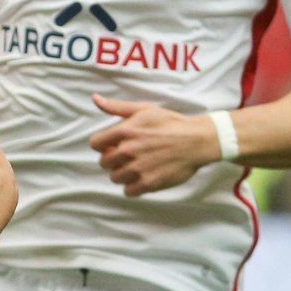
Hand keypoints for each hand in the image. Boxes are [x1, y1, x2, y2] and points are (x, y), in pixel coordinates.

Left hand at [88, 95, 222, 196]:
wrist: (196, 140)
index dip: (102, 145)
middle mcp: (128, 150)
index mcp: (124, 131)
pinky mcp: (149, 183)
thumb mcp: (143, 109)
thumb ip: (116, 107)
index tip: (112, 145)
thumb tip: (95, 99)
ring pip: (115, 178)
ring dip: (123, 173)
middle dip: (113, 159)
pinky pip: (128, 191)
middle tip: (128, 156)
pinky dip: (133, 186)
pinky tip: (142, 176)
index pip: (95, 144)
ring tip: (136, 166)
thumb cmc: (170, 123)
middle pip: (104, 163)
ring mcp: (138, 168)